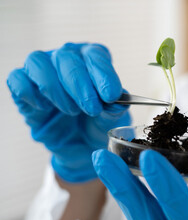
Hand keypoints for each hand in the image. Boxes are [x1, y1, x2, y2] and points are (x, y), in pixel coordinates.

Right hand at [7, 43, 130, 182]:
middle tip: (92, 109)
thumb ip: (115, 108)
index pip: (95, 56)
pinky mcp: (23, 86)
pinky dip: (29, 92)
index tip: (110, 95)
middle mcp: (67, 57)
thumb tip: (117, 99)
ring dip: (55, 88)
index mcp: (93, 58)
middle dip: (80, 85)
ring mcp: (42, 69)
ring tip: (72, 111)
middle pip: (66, 57)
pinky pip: (17, 79)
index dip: (103, 74)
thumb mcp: (112, 118)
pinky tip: (45, 108)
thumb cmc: (99, 122)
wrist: (81, 143)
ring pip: (38, 62)